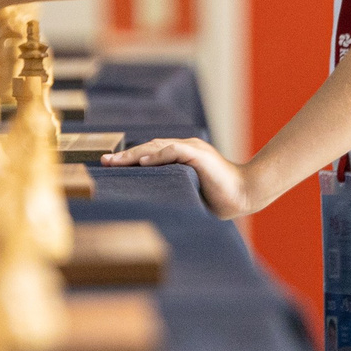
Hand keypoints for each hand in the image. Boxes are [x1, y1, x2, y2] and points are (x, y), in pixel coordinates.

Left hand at [102, 136, 258, 219]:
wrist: (246, 193)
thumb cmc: (220, 198)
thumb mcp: (189, 192)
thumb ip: (171, 190)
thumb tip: (149, 204)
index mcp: (181, 157)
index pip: (150, 154)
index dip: (129, 159)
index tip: (108, 166)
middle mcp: (184, 148)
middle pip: (148, 148)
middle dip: (124, 156)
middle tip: (104, 162)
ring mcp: (192, 149)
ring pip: (157, 147)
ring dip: (134, 154)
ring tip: (115, 162)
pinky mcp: (199, 155)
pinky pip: (174, 151)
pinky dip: (158, 155)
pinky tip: (143, 161)